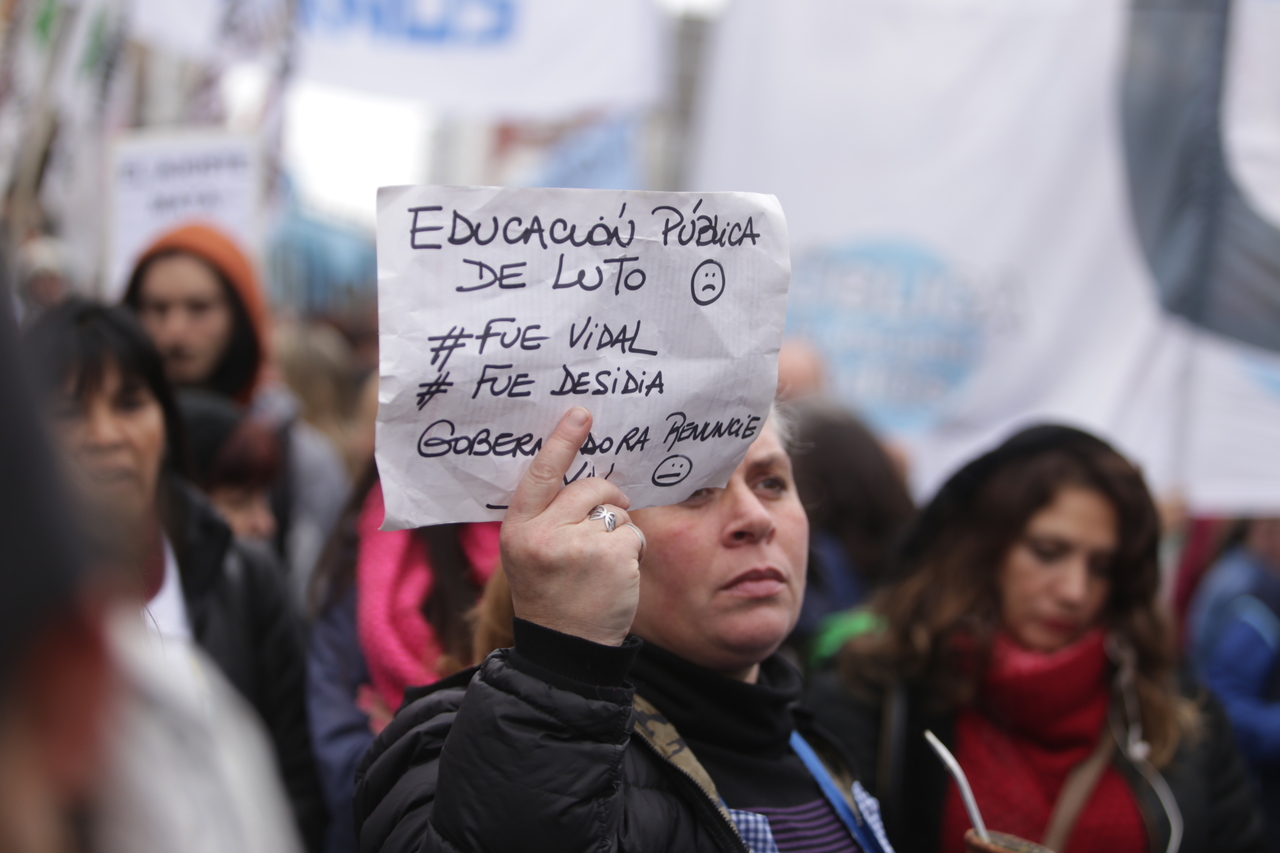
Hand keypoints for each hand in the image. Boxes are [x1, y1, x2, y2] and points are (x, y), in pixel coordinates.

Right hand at [500, 407, 640, 646]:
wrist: (565, 648)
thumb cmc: (551, 593)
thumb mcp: (530, 552)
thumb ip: (548, 516)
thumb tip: (585, 476)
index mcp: (518, 529)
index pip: (541, 475)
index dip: (561, 442)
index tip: (581, 414)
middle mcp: (543, 535)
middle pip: (589, 487)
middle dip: (607, 498)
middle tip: (605, 523)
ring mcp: (578, 546)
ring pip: (616, 511)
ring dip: (619, 530)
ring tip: (601, 563)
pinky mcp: (611, 558)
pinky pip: (634, 534)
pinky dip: (633, 550)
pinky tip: (617, 575)